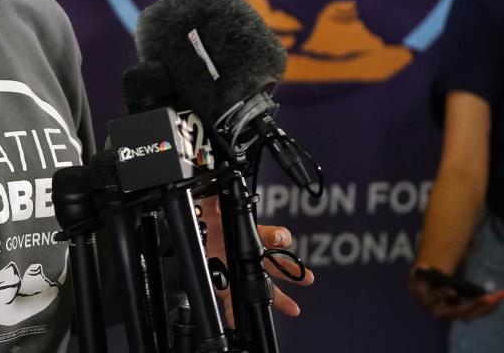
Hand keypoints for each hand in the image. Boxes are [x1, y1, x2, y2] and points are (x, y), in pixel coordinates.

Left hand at [199, 196, 314, 325]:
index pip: (271, 235)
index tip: (280, 238)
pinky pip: (233, 301)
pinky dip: (236, 313)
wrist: (195, 234)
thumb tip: (223, 180)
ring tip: (293, 309)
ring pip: (264, 286)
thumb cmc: (209, 218)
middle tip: (308, 278)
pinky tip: (240, 323)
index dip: (277, 236)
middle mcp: (249, 254)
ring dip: (279, 298)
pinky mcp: (227, 284)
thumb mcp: (211, 203)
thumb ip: (217, 193)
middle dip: (293, 271)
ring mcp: (240, 270)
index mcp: (250, 235)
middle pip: (276, 264)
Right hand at [409, 264, 503, 320]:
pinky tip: (499, 296)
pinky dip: (489, 306)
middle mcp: (441, 312)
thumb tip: (423, 268)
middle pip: (459, 311)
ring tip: (500, 295)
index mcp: (428, 301)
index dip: (444, 294)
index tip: (453, 291)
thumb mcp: (418, 273)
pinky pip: (477, 313)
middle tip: (488, 297)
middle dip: (474, 304)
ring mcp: (453, 315)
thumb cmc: (422, 279)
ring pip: (471, 314)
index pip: (436, 299)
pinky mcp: (463, 314)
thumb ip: (419, 270)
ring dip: (487, 306)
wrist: (424, 291)